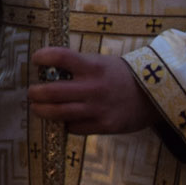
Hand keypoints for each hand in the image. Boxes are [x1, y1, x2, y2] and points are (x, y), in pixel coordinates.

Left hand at [28, 48, 155, 133]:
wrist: (154, 96)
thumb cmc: (123, 76)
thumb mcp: (102, 63)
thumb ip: (79, 67)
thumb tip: (49, 70)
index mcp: (92, 66)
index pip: (60, 57)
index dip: (43, 57)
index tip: (36, 59)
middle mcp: (93, 87)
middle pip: (52, 91)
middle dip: (35, 93)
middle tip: (31, 93)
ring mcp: (97, 108)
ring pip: (58, 113)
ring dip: (42, 111)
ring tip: (37, 108)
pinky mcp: (103, 126)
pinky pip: (74, 127)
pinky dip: (65, 124)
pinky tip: (64, 120)